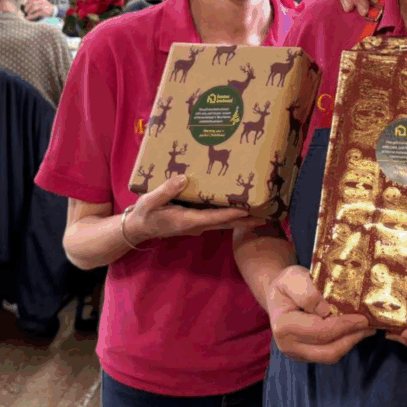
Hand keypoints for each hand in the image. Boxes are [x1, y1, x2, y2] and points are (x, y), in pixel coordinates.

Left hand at [23, 0, 55, 19]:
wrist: (53, 11)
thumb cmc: (45, 7)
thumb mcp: (41, 3)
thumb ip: (34, 2)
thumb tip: (24, 5)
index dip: (28, 1)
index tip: (24, 5)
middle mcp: (43, 1)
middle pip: (33, 2)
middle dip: (27, 6)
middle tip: (25, 10)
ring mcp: (44, 6)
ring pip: (34, 7)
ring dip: (29, 11)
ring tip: (28, 13)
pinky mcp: (44, 11)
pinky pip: (36, 13)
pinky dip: (31, 16)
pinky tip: (28, 17)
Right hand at [126, 175, 264, 242]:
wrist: (139, 228)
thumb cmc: (144, 214)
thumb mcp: (150, 201)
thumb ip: (166, 191)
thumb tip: (183, 179)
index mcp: (187, 220)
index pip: (215, 218)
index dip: (232, 214)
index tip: (248, 210)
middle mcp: (197, 225)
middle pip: (227, 224)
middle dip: (246, 220)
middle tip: (267, 214)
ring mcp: (198, 225)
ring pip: (225, 223)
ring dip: (242, 219)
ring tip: (261, 212)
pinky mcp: (197, 222)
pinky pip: (218, 220)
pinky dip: (231, 216)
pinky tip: (240, 209)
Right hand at [268, 265, 372, 362]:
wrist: (278, 295)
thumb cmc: (287, 284)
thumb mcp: (292, 277)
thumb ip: (306, 291)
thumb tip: (325, 310)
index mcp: (284, 326)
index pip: (320, 331)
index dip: (344, 326)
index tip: (363, 318)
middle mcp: (289, 345)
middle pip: (327, 351)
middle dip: (351, 338)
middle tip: (369, 325)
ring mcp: (297, 353)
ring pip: (329, 356)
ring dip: (350, 343)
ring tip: (366, 329)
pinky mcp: (306, 354)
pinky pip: (328, 353)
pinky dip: (344, 343)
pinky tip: (354, 331)